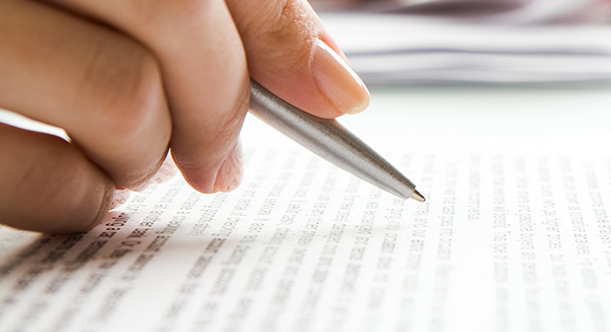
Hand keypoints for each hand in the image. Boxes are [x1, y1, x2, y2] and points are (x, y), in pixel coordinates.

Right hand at [0, 0, 369, 231]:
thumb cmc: (26, 11)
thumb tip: (331, 79)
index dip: (275, 30)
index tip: (330, 94)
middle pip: (173, 18)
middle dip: (222, 104)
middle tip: (221, 155)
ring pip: (118, 98)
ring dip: (150, 152)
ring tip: (133, 156)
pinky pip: (37, 180)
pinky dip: (84, 202)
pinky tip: (82, 186)